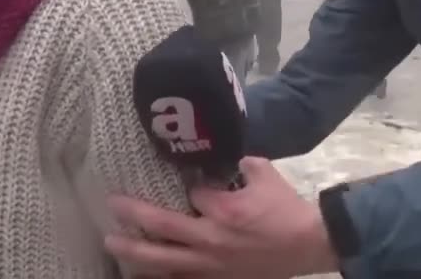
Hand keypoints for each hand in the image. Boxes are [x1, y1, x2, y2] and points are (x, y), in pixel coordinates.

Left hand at [105, 157, 337, 277]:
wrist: (308, 245)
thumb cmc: (286, 209)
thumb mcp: (266, 174)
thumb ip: (241, 162)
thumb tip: (224, 154)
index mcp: (223, 210)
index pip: (190, 192)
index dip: (183, 182)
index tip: (178, 175)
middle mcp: (210, 239)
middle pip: (162, 228)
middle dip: (134, 215)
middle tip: (112, 206)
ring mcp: (211, 264)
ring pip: (164, 261)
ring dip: (135, 252)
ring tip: (113, 243)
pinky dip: (161, 276)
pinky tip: (144, 273)